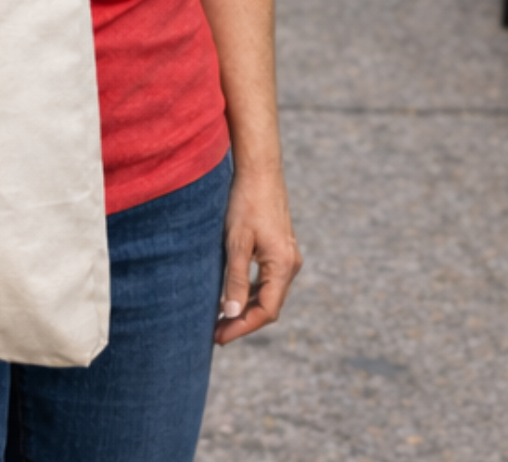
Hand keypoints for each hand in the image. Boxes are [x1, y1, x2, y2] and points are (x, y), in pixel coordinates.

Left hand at [215, 165, 300, 345]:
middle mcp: (291, 264)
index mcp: (283, 265)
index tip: (219, 337)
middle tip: (216, 333)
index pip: (266, 311)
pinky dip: (251, 291)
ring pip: (268, 293)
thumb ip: (235, 279)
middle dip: (243, 321)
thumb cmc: (246, 202)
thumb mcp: (236, 242)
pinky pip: (268, 279)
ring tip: (220, 318)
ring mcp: (288, 256)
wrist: (259, 170)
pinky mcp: (280, 248)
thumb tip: (230, 313)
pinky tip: (232, 293)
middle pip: (269, 305)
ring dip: (246, 307)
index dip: (242, 327)